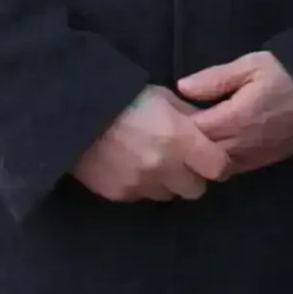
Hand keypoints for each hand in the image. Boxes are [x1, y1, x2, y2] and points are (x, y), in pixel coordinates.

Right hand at [69, 86, 231, 200]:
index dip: (217, 163)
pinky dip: (142, 185)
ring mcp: (141, 185)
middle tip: (182, 161)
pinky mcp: (120, 195)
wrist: (74, 114)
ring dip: (167, 183)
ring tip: (152, 161)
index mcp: (180, 140)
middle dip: (193, 177)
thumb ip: (191, 117)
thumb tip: (211, 128)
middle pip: (196, 189)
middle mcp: (164, 167)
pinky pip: (142, 196)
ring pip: (168, 195)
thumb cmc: (125, 98)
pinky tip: (130, 165)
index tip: (210, 157)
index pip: (218, 168)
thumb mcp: (165, 98)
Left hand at [175, 50, 292, 174]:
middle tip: (177, 129)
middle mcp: (242, 145)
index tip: (167, 116)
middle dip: (187, 145)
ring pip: (217, 167)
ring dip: (204, 157)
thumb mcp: (251, 64)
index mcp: (234, 119)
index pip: (191, 134)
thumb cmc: (289, 71)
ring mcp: (256, 156)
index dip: (176, 127)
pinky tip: (220, 148)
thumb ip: (215, 79)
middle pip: (200, 156)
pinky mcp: (268, 161)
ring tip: (197, 140)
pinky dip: (223, 162)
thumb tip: (181, 88)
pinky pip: (237, 169)